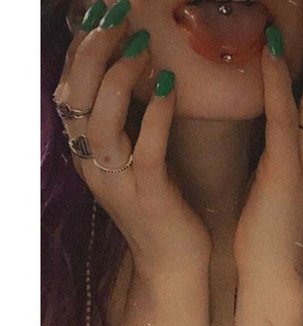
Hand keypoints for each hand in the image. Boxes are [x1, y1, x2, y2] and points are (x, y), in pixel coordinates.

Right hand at [54, 13, 210, 278]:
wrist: (173, 262)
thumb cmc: (161, 206)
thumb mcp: (134, 161)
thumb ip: (127, 124)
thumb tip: (133, 74)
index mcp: (87, 154)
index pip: (69, 92)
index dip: (80, 51)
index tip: (101, 16)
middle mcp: (94, 166)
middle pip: (75, 99)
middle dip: (93, 51)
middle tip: (119, 16)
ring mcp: (119, 184)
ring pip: (102, 122)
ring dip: (119, 77)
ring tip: (142, 44)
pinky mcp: (151, 196)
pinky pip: (147, 149)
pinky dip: (155, 114)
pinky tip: (168, 85)